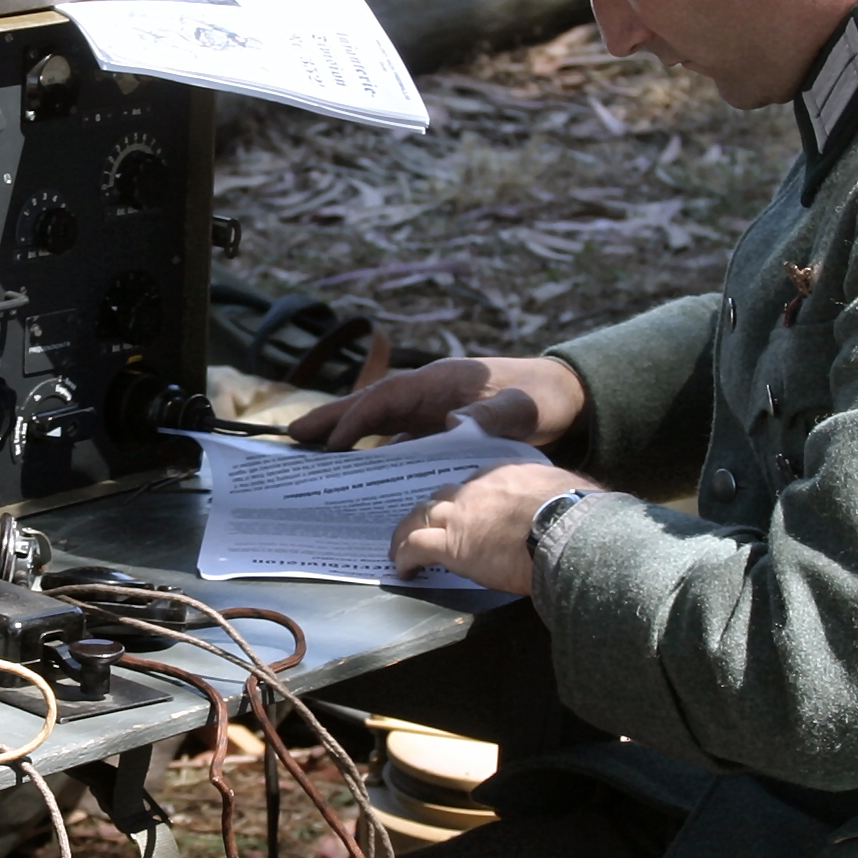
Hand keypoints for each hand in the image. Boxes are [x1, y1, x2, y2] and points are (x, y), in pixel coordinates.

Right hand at [288, 356, 587, 449]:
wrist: (565, 396)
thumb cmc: (541, 398)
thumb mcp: (521, 408)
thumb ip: (491, 417)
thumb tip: (456, 426)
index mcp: (440, 382)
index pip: (387, 398)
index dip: (357, 419)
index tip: (332, 442)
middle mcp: (427, 394)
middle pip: (371, 407)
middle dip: (332, 420)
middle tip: (293, 435)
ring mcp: (430, 411)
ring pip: (379, 425)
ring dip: (346, 438)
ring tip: (309, 455)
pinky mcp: (438, 429)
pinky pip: (398, 442)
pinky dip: (375, 455)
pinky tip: (359, 476)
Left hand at [388, 463, 590, 595]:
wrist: (568, 531)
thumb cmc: (578, 513)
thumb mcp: (563, 488)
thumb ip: (550, 494)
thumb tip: (564, 506)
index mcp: (504, 473)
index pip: (473, 484)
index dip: (466, 500)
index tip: (466, 513)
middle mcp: (476, 488)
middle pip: (442, 497)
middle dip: (433, 512)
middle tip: (426, 526)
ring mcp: (461, 515)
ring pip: (420, 517)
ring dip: (408, 532)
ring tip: (402, 547)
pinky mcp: (452, 544)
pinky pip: (415, 547)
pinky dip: (405, 557)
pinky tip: (404, 569)